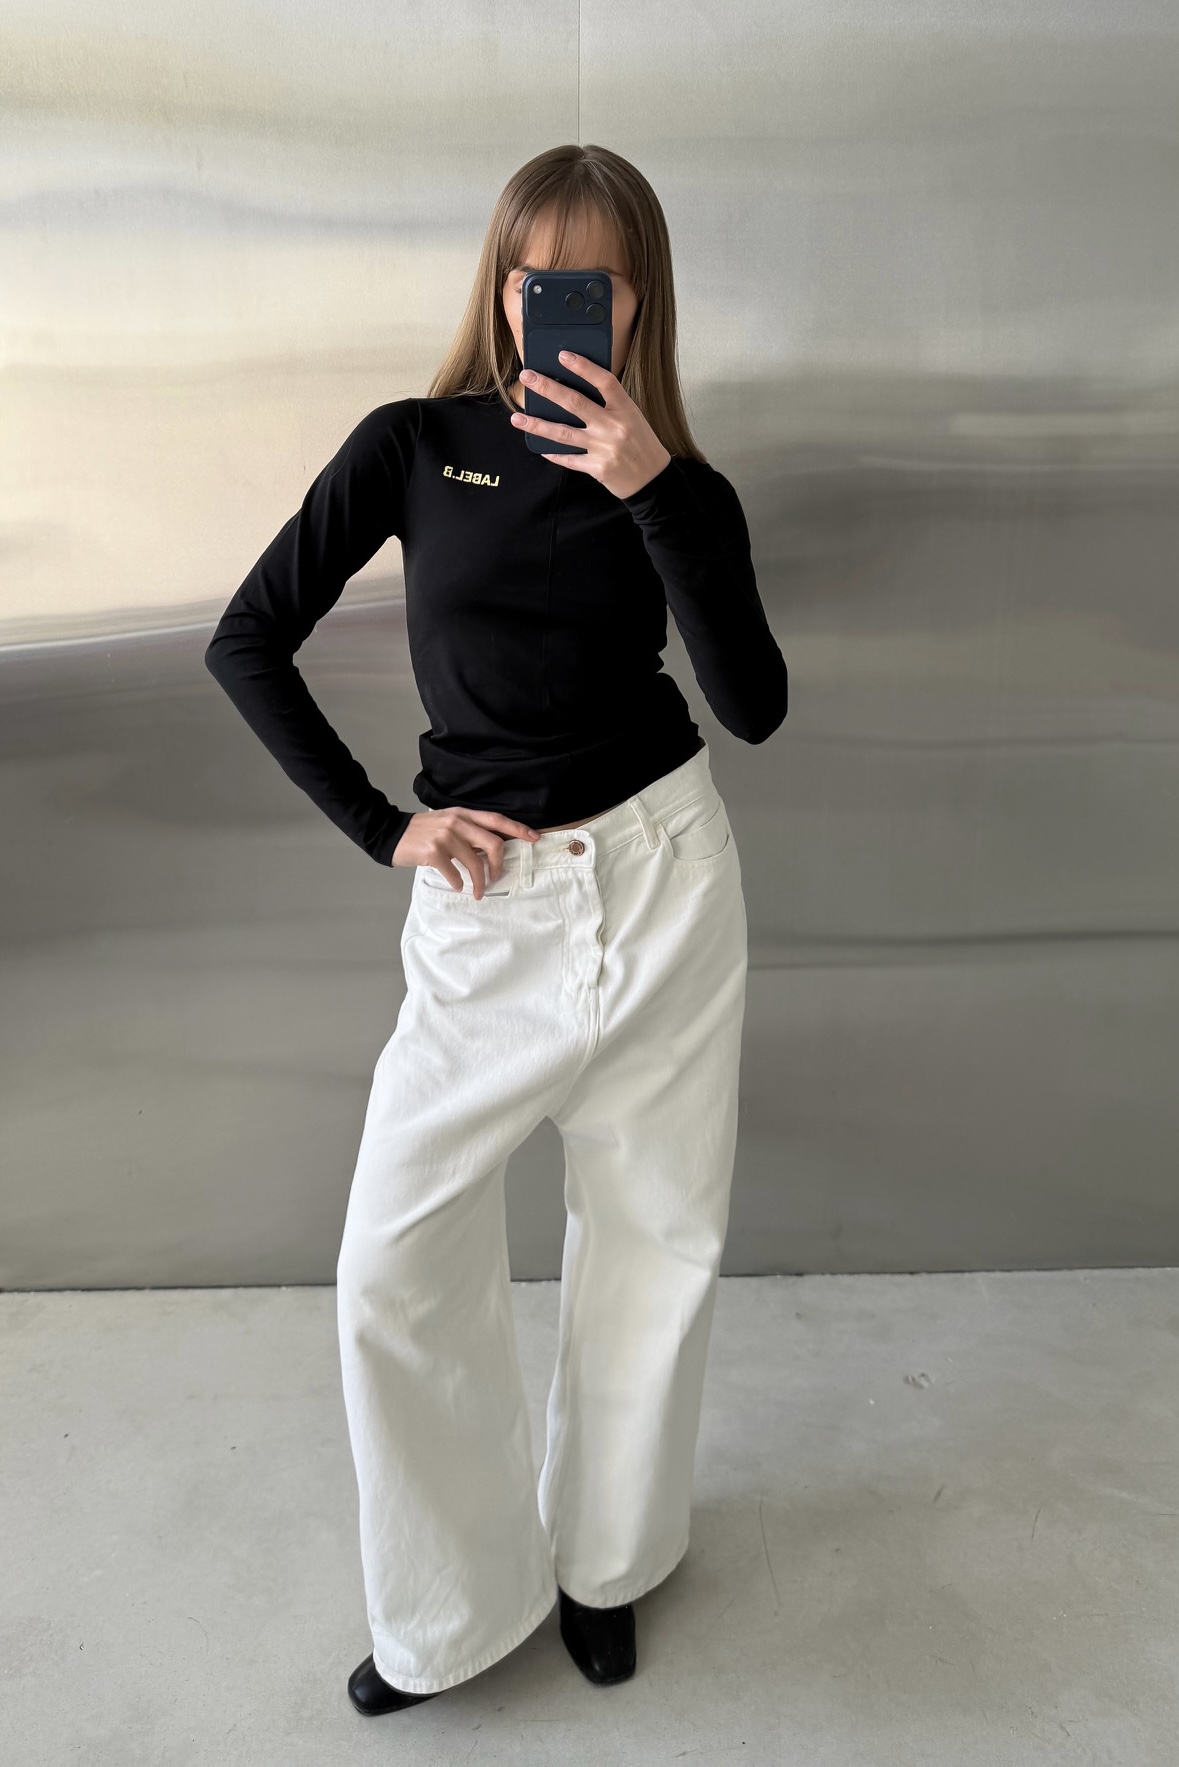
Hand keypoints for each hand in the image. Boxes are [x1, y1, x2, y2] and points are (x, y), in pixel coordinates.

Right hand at [390, 807, 539, 897]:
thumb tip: (492, 849)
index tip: (535, 839)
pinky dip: (459, 884)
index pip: (497, 820)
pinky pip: (455, 873)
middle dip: (499, 866)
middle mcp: (457, 822)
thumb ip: (468, 830)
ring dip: (480, 883)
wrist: (391, 833)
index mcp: (463, 814)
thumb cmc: (422, 831)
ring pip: (475, 864)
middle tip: (495, 878)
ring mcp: (445, 836)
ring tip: (477, 892)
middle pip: (493, 844)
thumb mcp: (447, 822)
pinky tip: (458, 886)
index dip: (518, 829)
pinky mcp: (433, 852)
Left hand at [510, 352, 671, 498]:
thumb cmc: (642, 444)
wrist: (654, 481)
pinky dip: (553, 453)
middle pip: (575, 403)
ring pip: (563, 433)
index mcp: (626, 410)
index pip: (604, 381)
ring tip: (517, 417)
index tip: (563, 355)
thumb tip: (577, 389)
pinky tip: (539, 446)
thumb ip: (610, 405)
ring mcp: (604, 449)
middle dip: (547, 388)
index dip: (583, 367)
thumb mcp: (633, 418)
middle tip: (527, 377)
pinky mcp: (597, 468)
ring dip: (537, 424)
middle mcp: (613, 427)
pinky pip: (569, 459)